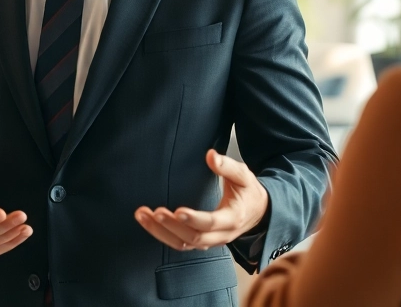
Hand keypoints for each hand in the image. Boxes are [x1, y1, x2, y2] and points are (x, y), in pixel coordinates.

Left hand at [135, 149, 268, 251]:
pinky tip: (148, 221)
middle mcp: (221, 235)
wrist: (258, 212)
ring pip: (183, 244)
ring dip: (161, 232)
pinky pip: (180, 244)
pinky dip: (162, 235)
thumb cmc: (248, 191)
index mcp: (232, 218)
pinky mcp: (201, 241)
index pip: (211, 223)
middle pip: (194, 237)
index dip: (194, 219)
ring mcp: (210, 241)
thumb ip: (227, 166)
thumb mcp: (243, 175)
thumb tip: (210, 155)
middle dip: (171, 226)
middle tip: (154, 212)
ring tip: (142, 215)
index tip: (178, 210)